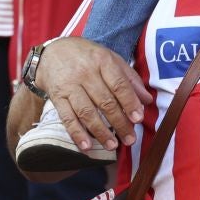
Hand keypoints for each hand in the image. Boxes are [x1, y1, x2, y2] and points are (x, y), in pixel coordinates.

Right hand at [35, 36, 152, 150]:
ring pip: (87, 112)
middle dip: (119, 123)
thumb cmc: (87, 57)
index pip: (119, 84)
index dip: (129, 103)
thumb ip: (130, 78)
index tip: (138, 119)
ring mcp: (69, 86)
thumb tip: (147, 100)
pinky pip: (67, 118)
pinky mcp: (57, 97)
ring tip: (113, 145)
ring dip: (101, 132)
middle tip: (130, 139)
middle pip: (105, 101)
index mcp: (102, 61)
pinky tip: (87, 146)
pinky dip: (77, 134)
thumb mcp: (110, 59)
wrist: (52, 52)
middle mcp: (85, 73)